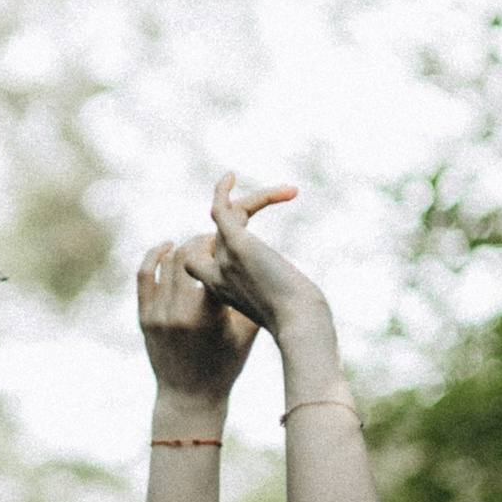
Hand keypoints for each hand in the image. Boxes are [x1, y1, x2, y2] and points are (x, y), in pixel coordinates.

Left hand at [135, 233, 256, 407]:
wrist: (189, 397)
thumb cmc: (225, 365)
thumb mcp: (246, 335)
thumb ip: (253, 301)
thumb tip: (266, 266)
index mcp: (209, 316)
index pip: (216, 264)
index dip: (226, 246)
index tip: (235, 239)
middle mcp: (180, 312)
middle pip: (188, 255)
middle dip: (204, 241)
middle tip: (217, 241)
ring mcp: (158, 314)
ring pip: (168, 262)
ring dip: (184, 248)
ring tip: (198, 245)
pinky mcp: (145, 317)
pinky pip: (144, 275)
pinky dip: (154, 256)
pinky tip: (168, 247)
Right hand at [180, 174, 347, 392]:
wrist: (300, 324)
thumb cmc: (298, 322)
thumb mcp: (280, 308)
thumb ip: (274, 295)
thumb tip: (295, 290)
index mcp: (222, 292)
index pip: (201, 265)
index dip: (211, 249)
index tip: (239, 239)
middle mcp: (216, 276)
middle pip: (211, 235)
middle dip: (231, 221)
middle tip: (263, 209)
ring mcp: (224, 260)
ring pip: (226, 217)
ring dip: (257, 201)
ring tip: (288, 192)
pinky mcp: (238, 245)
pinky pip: (222, 210)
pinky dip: (222, 191)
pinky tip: (230, 176)